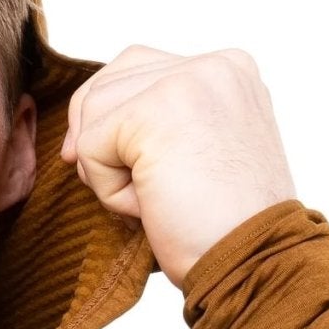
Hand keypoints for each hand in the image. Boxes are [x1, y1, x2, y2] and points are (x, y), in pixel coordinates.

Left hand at [61, 47, 297, 289]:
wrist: (254, 263)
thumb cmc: (224, 226)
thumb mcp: (201, 155)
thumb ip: (155, 123)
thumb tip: (75, 141)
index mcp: (230, 69)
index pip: (137, 70)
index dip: (117, 125)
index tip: (143, 175)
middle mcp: (213, 64)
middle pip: (106, 84)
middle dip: (104, 145)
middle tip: (146, 195)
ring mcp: (185, 81)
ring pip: (93, 115)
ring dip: (110, 172)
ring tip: (160, 200)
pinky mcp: (153, 112)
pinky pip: (90, 149)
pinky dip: (108, 191)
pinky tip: (153, 208)